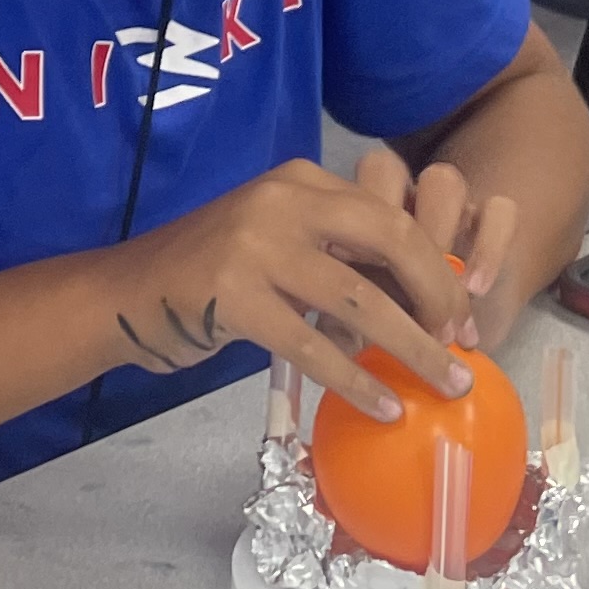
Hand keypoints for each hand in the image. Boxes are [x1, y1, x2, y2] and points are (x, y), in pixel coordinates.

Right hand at [105, 158, 476, 421]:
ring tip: (444, 384)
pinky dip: (356, 381)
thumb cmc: (210, 276)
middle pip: (389, 241)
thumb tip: (421, 305)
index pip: (390, 215)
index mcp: (300, 181)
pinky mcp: (234, 296)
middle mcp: (282, 200)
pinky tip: (382, 407)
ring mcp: (255, 245)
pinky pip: (314, 345)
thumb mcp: (277, 243)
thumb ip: (336, 256)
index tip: (460, 316)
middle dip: (437, 297)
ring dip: (413, 348)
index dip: (436, 267)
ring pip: (360, 301)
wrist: (127, 293)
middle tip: (461, 346)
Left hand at [351, 139, 516, 337]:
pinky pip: (500, 210)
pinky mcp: (495, 218)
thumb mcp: (369, 321)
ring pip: (442, 181)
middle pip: (387, 171)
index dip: (339, 238)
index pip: (340, 199)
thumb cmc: (401, 317)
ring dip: (436, 232)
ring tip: (433, 290)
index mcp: (358, 214)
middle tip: (392, 288)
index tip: (342, 291)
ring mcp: (450, 203)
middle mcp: (402, 196)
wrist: (463, 313)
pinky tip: (476, 289)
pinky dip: (487, 248)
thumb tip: (336, 336)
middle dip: (387, 231)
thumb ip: (348, 321)